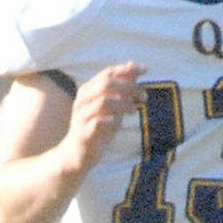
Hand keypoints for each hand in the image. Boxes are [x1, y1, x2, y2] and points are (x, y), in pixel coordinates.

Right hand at [56, 60, 144, 177]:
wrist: (77, 154)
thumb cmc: (97, 128)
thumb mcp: (113, 106)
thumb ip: (122, 89)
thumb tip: (134, 68)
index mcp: (88, 90)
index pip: (108, 74)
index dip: (127, 69)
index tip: (145, 70)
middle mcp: (83, 100)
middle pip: (106, 84)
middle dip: (129, 87)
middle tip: (143, 96)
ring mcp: (82, 117)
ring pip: (103, 101)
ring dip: (123, 104)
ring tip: (133, 110)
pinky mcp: (84, 134)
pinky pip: (96, 123)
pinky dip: (108, 120)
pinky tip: (115, 121)